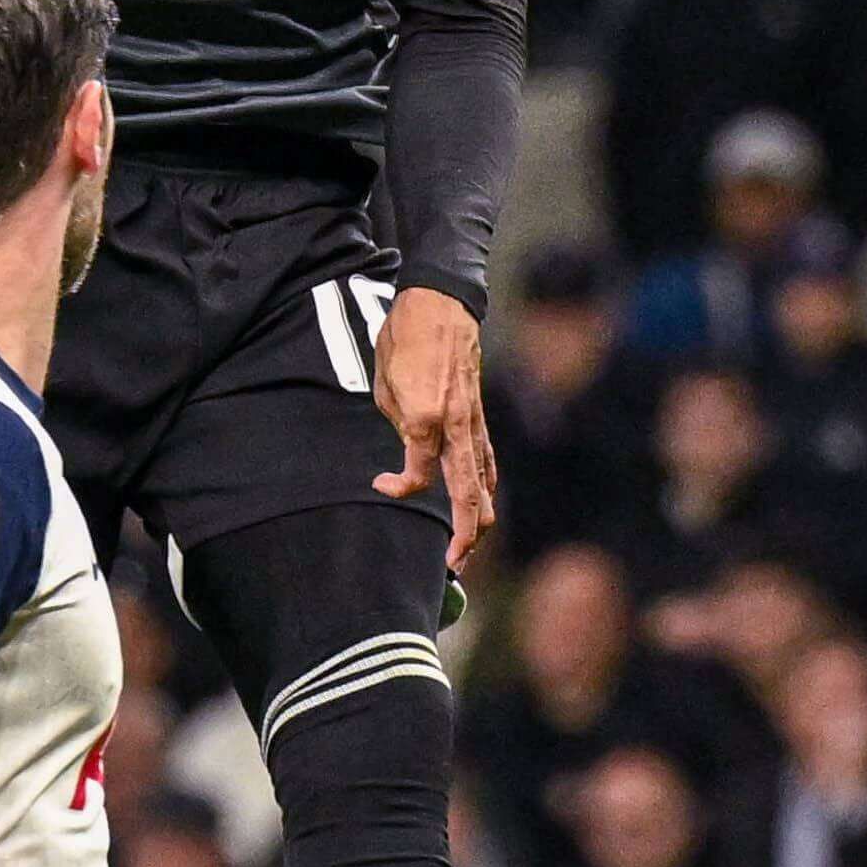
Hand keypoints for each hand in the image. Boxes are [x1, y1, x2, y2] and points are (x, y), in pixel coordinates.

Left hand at [370, 285, 498, 575]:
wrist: (441, 301)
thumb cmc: (405, 337)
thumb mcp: (384, 381)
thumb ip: (400, 423)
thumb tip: (411, 447)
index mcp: (425, 419)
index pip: (418, 476)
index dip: (397, 487)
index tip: (379, 482)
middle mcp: (455, 426)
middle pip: (469, 496)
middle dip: (464, 537)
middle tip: (452, 565)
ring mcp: (473, 422)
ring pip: (486, 483)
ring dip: (481, 521)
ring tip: (468, 550)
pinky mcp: (479, 416)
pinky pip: (487, 461)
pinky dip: (485, 489)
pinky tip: (481, 506)